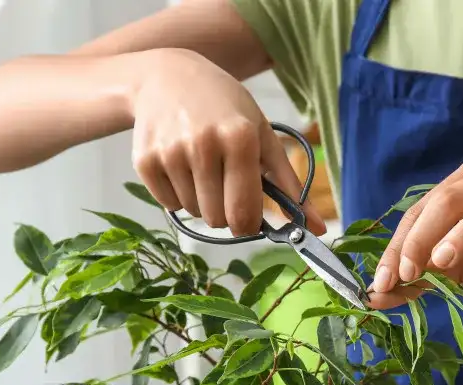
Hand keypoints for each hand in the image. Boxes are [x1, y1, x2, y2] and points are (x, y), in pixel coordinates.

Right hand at [131, 49, 325, 237]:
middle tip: (224, 181)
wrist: (167, 78)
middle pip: (217, 220)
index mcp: (239, 139)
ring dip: (201, 199)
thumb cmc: (224, 107)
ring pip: (193, 212)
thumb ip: (288, 185)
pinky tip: (179, 163)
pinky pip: (169, 205)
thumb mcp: (262, 135)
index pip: (244, 214)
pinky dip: (177, 193)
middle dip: (225, 210)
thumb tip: (317, 229)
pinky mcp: (145, 162)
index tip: (249, 215)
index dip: (249, 223)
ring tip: (201, 165)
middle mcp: (203, 146)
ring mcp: (170, 154)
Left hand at [368, 159, 462, 309]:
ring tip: (445, 262)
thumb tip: (373, 297)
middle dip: (421, 239)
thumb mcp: (449, 272)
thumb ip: (414, 279)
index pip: (420, 211)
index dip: (398, 246)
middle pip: (448, 199)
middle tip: (408, 274)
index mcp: (461, 185)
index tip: (383, 282)